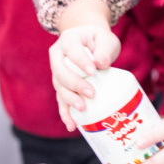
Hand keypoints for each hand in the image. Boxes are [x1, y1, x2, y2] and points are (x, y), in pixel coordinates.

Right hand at [48, 3, 119, 130]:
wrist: (90, 42)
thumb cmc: (99, 40)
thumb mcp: (105, 38)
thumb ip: (104, 49)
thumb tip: (100, 64)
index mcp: (68, 40)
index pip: (72, 50)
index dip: (81, 61)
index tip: (93, 71)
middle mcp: (57, 56)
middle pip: (60, 72)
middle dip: (75, 84)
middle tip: (92, 93)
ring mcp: (57, 72)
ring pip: (59, 87)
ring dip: (69, 100)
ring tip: (83, 108)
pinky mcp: (61, 86)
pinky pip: (60, 100)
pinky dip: (65, 113)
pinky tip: (72, 125)